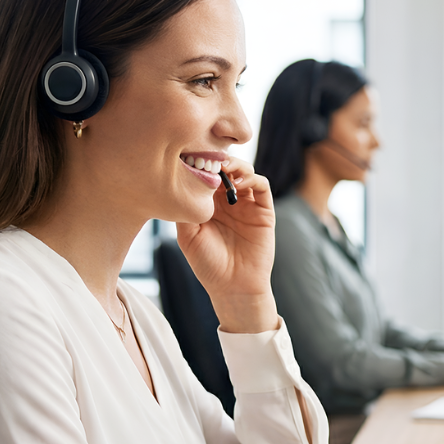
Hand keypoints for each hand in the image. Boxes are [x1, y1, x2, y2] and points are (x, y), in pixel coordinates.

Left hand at [176, 160, 278, 333]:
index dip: (201, 162)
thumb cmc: (208, 265)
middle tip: (208, 156)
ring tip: (224, 168)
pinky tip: (239, 184)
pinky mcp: (264, 212)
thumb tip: (179, 181)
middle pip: (227, 167)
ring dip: (236, 165)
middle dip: (218, 158)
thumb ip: (184, 209)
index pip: (207, 173)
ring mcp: (247, 205)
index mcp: (209, 204)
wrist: (233, 287)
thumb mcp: (188, 235)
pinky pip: (262, 186)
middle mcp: (228, 200)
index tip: (190, 155)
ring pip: (245, 172)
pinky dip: (252, 178)